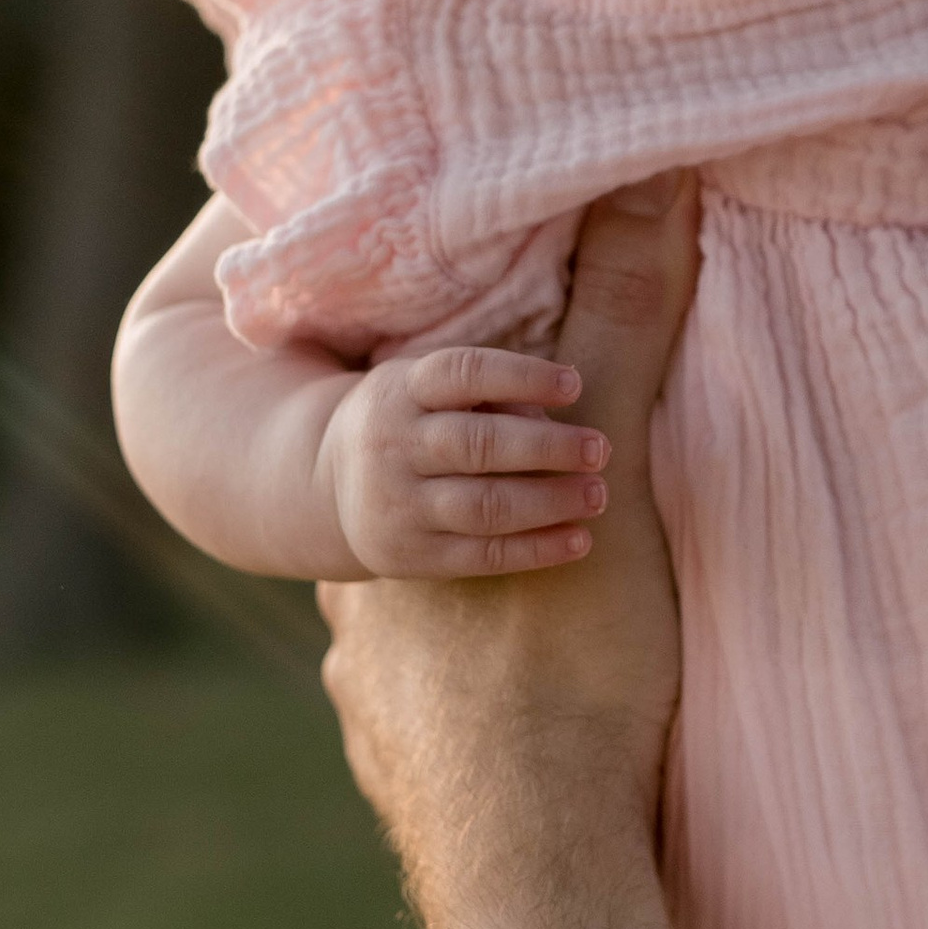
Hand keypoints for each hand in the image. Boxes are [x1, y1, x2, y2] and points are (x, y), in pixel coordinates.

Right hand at [315, 342, 609, 579]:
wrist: (326, 487)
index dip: (522, 376)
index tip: (575, 384)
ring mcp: (397, 504)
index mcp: (401, 389)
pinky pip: (481, 555)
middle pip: (479, 445)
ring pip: (484, 506)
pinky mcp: (409, 555)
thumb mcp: (427, 388)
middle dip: (548, 447)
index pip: (464, 373)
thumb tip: (557, 418)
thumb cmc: (410, 422)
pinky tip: (580, 540)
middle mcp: (393, 445)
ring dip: (550, 502)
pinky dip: (537, 550)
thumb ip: (491, 394)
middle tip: (600, 448)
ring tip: (598, 494)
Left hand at [320, 175, 698, 869]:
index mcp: (391, 537)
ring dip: (473, 627)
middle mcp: (355, 626)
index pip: (408, 448)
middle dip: (472, 526)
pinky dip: (478, 709)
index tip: (518, 417)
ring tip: (553, 622)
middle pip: (410, 545)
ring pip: (414, 644)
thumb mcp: (610, 483)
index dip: (466, 425)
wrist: (534, 869)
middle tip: (554, 516)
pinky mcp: (405, 789)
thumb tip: (646, 179)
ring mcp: (371, 718)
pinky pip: (433, 728)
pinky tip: (527, 713)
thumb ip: (623, 322)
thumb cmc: (567, 670)